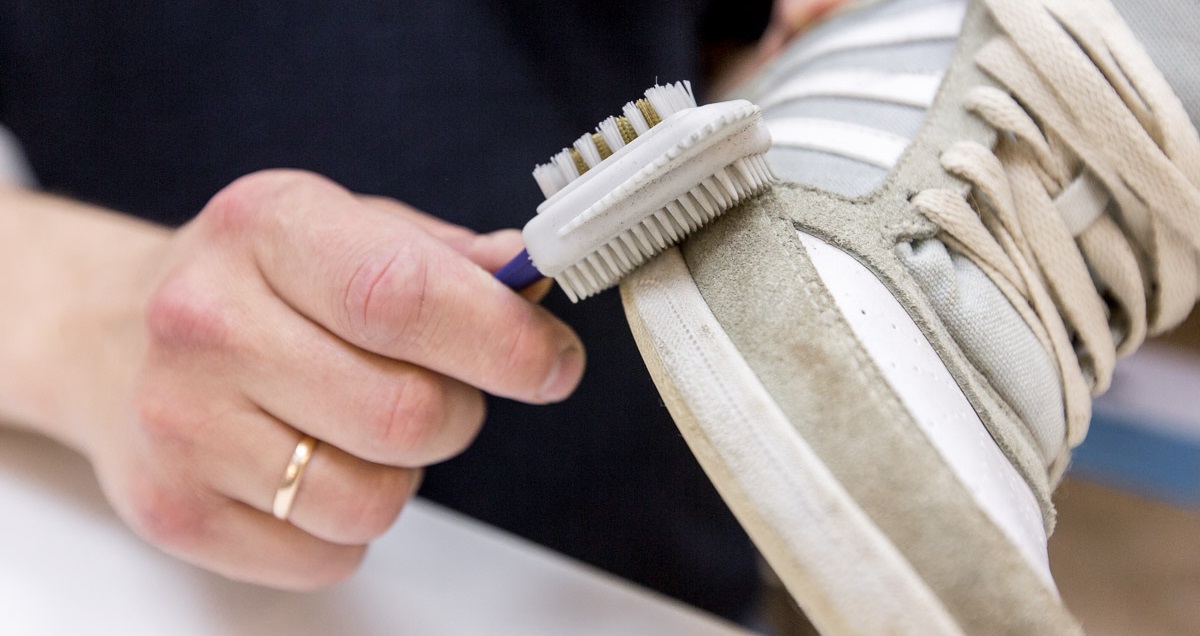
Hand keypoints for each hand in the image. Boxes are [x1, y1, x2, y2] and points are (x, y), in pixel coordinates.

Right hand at [81, 170, 584, 588]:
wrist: (111, 334)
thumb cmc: (252, 280)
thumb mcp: (343, 228)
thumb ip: (444, 257)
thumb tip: (530, 283)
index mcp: (266, 228)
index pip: (403, 296)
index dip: (502, 340)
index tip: (553, 363)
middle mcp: (207, 322)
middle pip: (405, 414)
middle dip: (458, 414)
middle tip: (436, 388)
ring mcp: (182, 424)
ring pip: (374, 500)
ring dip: (401, 473)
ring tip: (356, 423)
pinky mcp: (176, 510)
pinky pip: (328, 554)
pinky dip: (348, 524)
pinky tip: (307, 463)